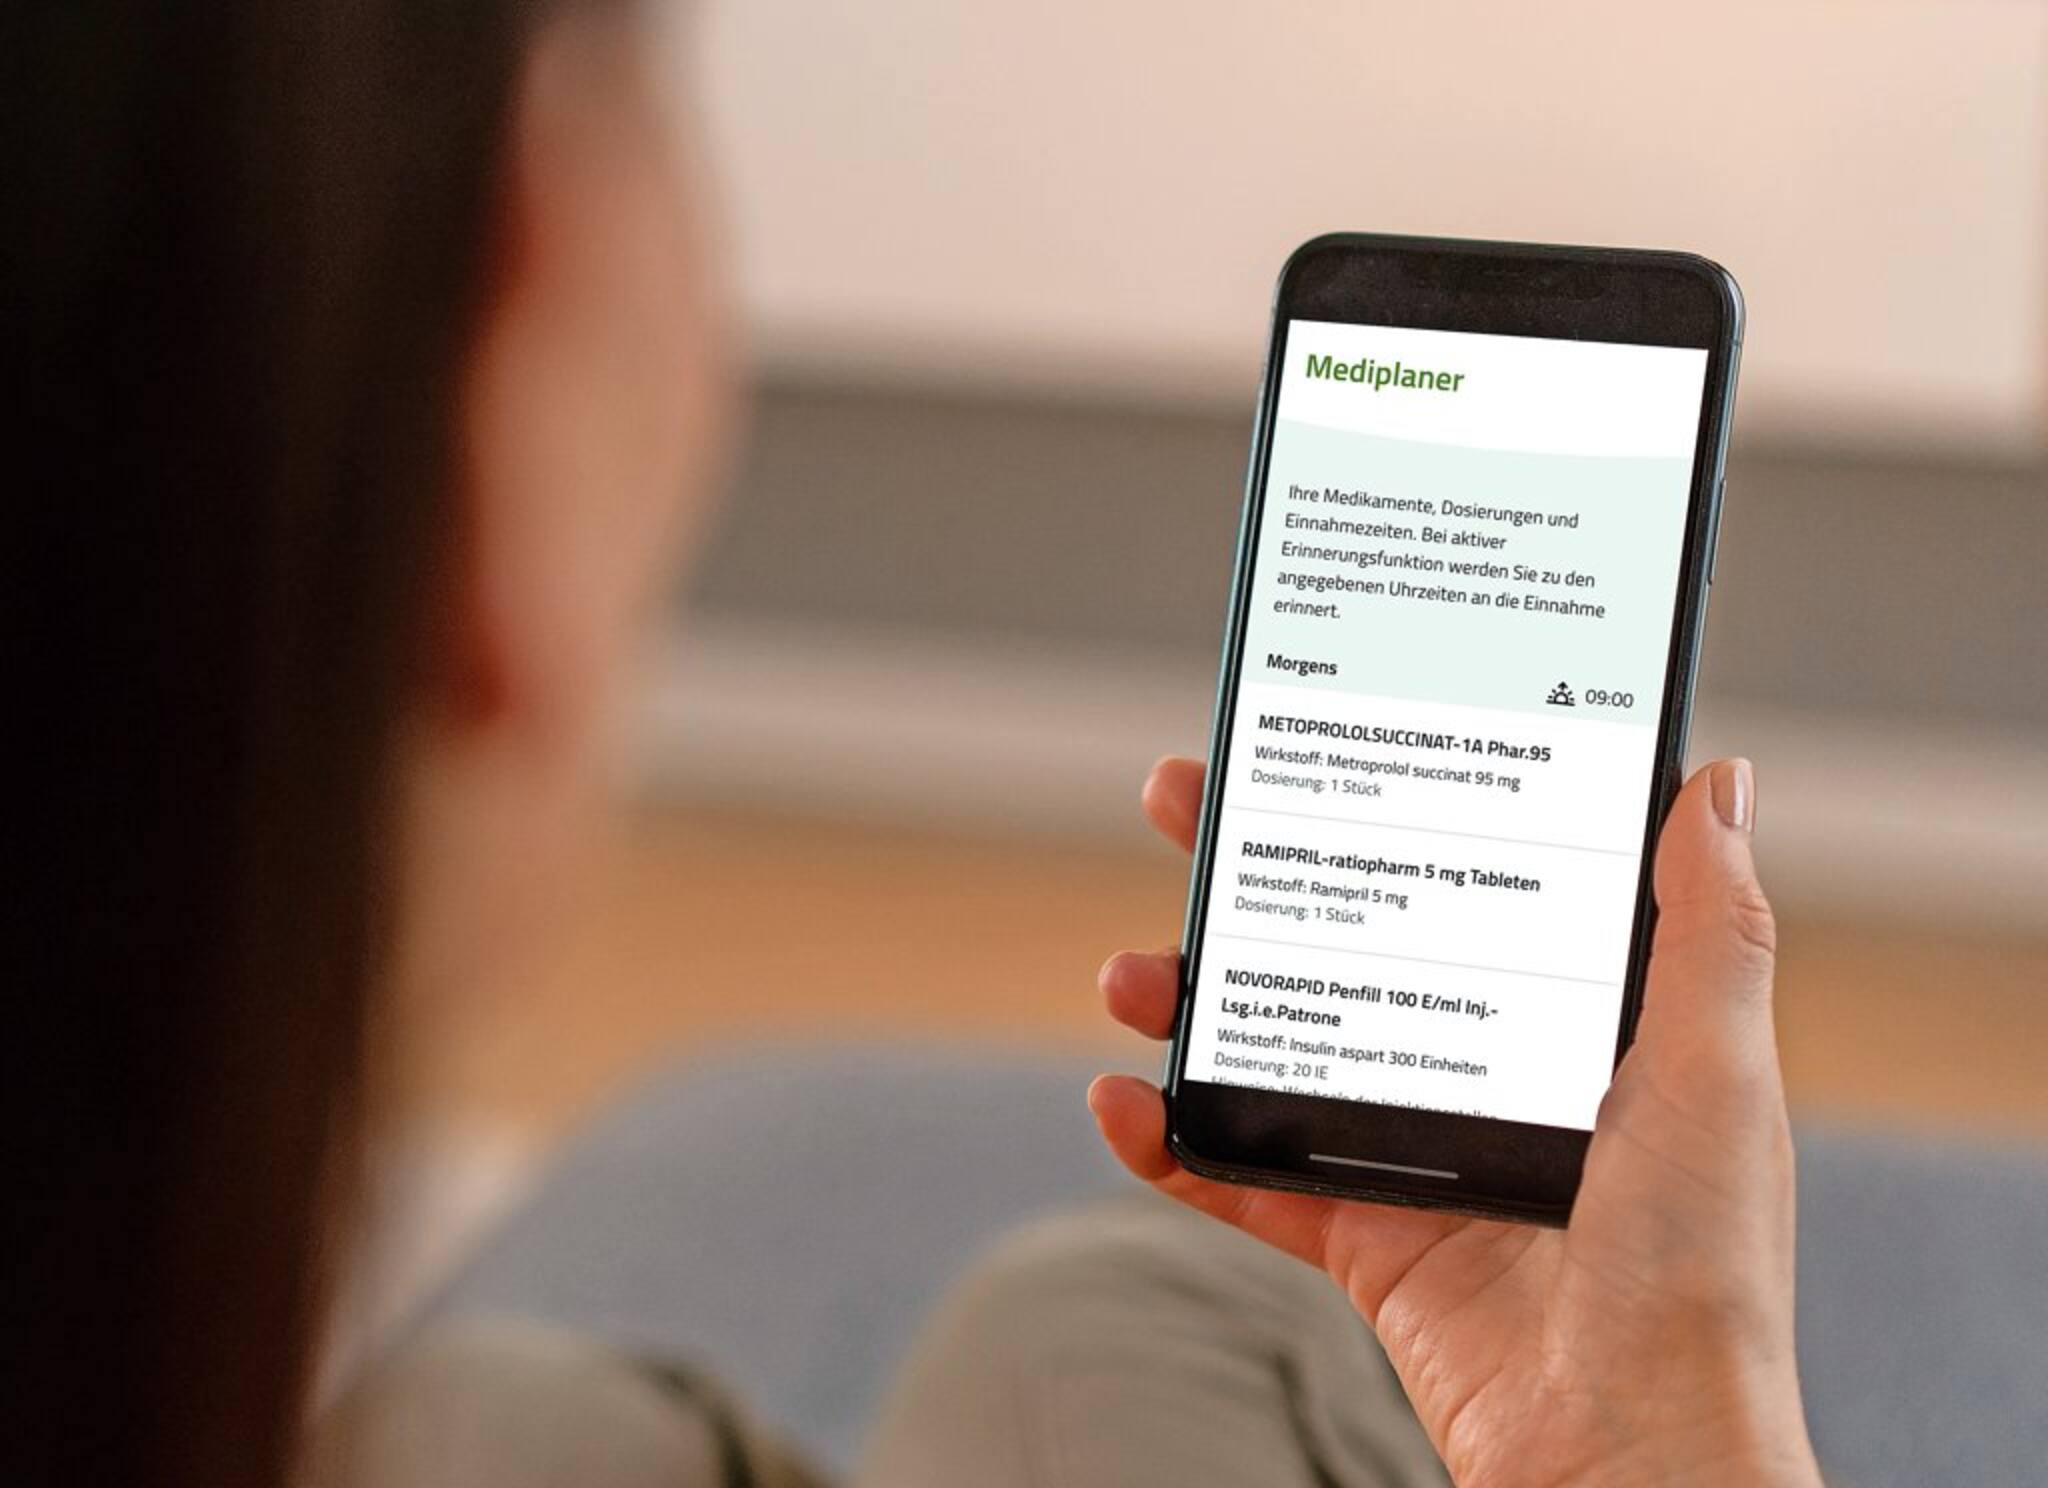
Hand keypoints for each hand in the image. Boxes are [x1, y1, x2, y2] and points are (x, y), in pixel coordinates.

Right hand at [1091, 758, 1822, 1487]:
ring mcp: (1416, 1157)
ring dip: (1191, 1006)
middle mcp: (1484, 1073)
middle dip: (1254, 872)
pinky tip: (1125, 1104)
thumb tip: (1715, 781)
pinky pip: (1247, 1180)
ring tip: (1135, 978)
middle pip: (1346, 944)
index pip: (1458, 877)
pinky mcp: (1365, 1242)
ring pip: (1277, 1051)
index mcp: (1568, 1022)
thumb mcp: (1719, 1071)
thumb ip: (1711, 928)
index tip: (1320, 744)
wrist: (1631, 1446)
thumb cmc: (1702, 1270)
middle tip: (1184, 804)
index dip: (1385, 804)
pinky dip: (1174, 1146)